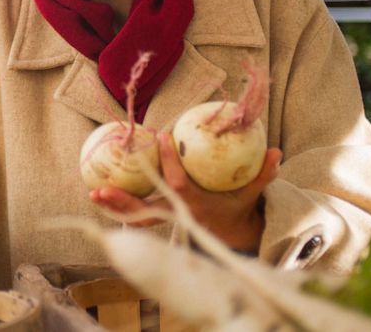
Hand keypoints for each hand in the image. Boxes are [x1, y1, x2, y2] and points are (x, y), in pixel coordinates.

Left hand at [90, 131, 281, 252]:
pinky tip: (99, 196)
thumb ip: (263, 174)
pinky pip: (135, 215)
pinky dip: (118, 208)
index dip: (169, 160)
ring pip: (135, 217)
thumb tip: (277, 152)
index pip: (179, 182)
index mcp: (195, 205)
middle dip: (123, 201)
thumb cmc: (237, 207)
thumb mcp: (251, 193)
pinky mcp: (159, 220)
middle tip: (100, 189)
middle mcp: (177, 213)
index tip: (160, 135)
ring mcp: (166, 219)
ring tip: (93, 195)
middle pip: (146, 210)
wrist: (231, 235)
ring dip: (114, 207)